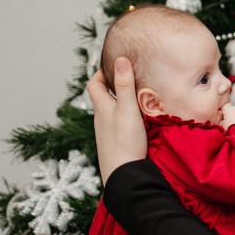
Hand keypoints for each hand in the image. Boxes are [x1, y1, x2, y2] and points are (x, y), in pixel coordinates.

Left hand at [87, 60, 146, 182]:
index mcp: (102, 108)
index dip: (101, 73)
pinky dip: (127, 118)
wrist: (124, 175)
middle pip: (103, 98)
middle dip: (114, 87)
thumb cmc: (125, 141)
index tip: (115, 66)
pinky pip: (119, 126)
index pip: (94, 85)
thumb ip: (124, 85)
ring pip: (112, 112)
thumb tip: (120, 59)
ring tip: (138, 99)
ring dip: (122, 103)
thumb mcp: (127, 109)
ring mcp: (108, 133)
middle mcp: (102, 119)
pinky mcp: (116, 144)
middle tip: (130, 80)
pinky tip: (140, 122)